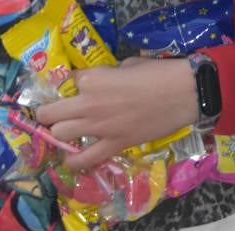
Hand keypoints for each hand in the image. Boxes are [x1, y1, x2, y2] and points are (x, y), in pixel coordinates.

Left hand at [35, 57, 196, 170]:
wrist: (186, 93)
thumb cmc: (161, 73)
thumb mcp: (128, 64)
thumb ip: (109, 75)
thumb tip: (103, 82)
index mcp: (93, 79)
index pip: (69, 81)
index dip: (75, 84)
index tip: (83, 88)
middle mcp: (88, 103)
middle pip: (49, 113)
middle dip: (47, 114)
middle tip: (53, 116)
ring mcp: (98, 126)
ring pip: (59, 134)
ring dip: (59, 135)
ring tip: (64, 135)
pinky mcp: (112, 144)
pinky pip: (84, 160)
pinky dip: (74, 162)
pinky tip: (71, 159)